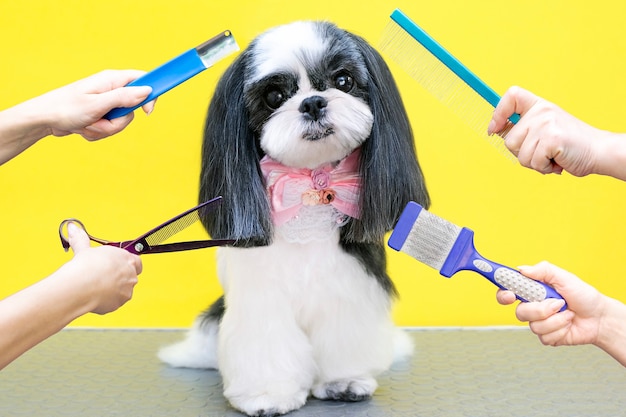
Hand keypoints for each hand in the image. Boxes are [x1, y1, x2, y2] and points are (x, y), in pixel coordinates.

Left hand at [40, 70, 154, 140]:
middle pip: (132, 109)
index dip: (150, 95)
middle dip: (118, 122)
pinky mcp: (100, 115)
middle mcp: (111, 90)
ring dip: (105, 129)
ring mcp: (106, 103)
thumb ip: (124, 97)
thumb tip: (147, 90)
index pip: (143, 80)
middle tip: (101, 120)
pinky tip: (83, 128)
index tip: (147, 112)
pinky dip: (97, 132)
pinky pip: (109, 128)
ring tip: (87, 124)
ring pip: (121, 122)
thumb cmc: (66, 108)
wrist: (43, 119)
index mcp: (112, 80)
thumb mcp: (97, 104)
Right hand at [65, 221, 141, 314]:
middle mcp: (130, 274)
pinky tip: (93, 295)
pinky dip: (105, 301)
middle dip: (118, 278)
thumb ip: (81, 239)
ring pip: (122, 291)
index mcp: (126, 258)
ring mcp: (126, 290)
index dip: (126, 264)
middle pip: (129, 277)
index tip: (115, 265)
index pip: (136, 261)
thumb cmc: (85, 266)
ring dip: (112, 290)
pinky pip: (113, 302)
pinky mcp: (119, 303)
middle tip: (102, 277)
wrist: (81, 286)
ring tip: (95, 286)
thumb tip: (72, 227)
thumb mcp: (84, 249)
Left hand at [488, 86, 603, 175]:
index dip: (498, 113)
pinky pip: (533, 162)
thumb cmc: (569, 144)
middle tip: (543, 152)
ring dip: (534, 163)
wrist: (598, 151)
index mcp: (539, 105)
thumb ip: (525, 127)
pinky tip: (557, 160)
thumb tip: (496, 130)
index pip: (512, 95)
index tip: (495, 129)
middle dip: (523, 153)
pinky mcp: (552, 139)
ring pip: (520, 154)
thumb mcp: (545, 128)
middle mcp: (542, 111)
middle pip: (509, 140)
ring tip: (552, 156)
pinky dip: (544, 168)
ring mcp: (547, 124)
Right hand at [496, 261, 604, 346]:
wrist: (599, 318)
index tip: (509, 294)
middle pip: (519, 311)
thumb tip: (522, 269)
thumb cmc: (583, 295)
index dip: (503, 293)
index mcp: (532, 290)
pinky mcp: (546, 336)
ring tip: (566, 311)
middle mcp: (532, 305)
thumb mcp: (564, 277)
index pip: (508, 289)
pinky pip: (544, 336)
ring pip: (534, 325)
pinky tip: (567, 323)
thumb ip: (543, 270)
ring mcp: (538, 321)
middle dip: (538, 309)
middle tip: (552, 304)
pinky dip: (560, 328)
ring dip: (555, 319)